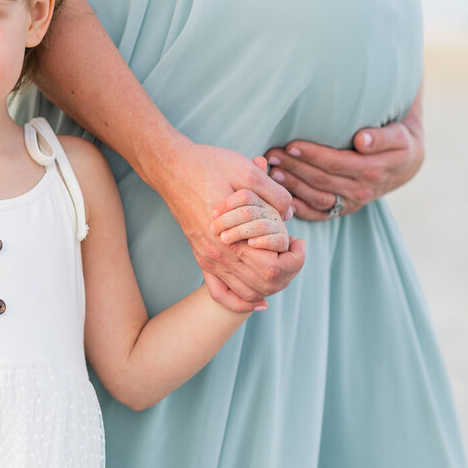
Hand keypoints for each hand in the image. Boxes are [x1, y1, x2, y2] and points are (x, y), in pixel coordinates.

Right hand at [145, 132, 304, 312]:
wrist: (170, 167)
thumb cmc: (207, 166)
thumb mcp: (246, 172)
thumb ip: (275, 195)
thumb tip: (289, 216)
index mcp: (231, 239)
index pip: (273, 269)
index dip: (294, 260)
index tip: (298, 240)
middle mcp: (217, 256)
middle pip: (263, 286)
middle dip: (288, 273)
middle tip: (293, 250)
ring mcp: (207, 259)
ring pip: (246, 294)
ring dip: (270, 287)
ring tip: (280, 263)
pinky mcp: (200, 257)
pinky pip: (220, 293)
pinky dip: (240, 302)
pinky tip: (258, 298)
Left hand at [264, 91, 424, 220]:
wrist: (407, 164)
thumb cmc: (398, 142)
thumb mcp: (398, 136)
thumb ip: (381, 137)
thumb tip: (362, 140)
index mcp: (373, 170)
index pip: (336, 163)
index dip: (312, 155)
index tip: (290, 145)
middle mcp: (361, 190)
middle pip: (321, 180)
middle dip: (294, 168)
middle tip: (271, 156)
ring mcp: (352, 202)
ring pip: (317, 197)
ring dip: (292, 186)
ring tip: (272, 172)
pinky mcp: (345, 209)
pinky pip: (320, 214)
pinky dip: (301, 210)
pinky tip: (283, 201)